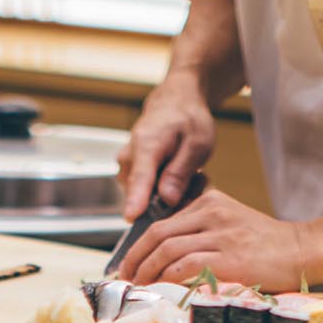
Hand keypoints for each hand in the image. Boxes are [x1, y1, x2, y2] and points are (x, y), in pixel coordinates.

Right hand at [116, 80, 216, 219]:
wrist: (174, 105)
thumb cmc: (187, 120)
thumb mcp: (198, 143)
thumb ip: (181, 172)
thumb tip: (167, 199)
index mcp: (146, 144)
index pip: (139, 177)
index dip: (136, 200)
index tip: (131, 217)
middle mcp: (128, 157)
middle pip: (141, 194)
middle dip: (168, 201)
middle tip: (195, 185)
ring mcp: (125, 167)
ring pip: (144, 197)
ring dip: (167, 196)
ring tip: (188, 176)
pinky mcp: (127, 176)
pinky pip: (144, 194)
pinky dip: (162, 192)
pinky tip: (176, 177)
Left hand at [120, 188, 313, 291]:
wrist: (303, 250)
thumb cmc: (266, 244)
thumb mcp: (231, 221)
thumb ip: (202, 228)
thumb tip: (165, 253)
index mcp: (210, 203)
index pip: (162, 223)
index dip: (138, 247)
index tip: (129, 265)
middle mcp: (213, 214)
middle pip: (158, 235)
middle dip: (135, 260)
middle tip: (127, 279)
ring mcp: (221, 236)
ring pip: (168, 251)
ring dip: (148, 272)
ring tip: (141, 288)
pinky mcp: (230, 258)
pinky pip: (186, 267)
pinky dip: (167, 280)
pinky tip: (162, 290)